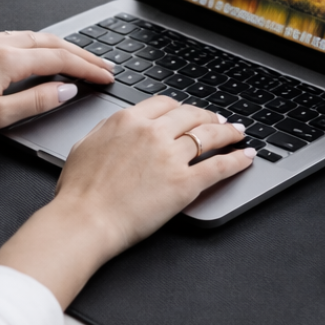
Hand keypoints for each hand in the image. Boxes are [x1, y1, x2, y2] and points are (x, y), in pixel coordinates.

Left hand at [0, 30, 112, 201]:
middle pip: (51, 43)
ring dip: (60, 46)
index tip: (107, 76)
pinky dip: (36, 44)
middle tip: (104, 65)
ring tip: (79, 58)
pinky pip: (14, 37)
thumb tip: (65, 89)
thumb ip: (36, 101)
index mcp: (7, 60)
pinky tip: (38, 52)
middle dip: (81, 54)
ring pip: (32, 37)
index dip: (88, 68)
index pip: (60, 60)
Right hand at [0, 98, 254, 306]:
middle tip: (217, 121)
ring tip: (237, 133)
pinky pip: (218, 166)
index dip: (180, 107)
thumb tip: (116, 127)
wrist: (84, 220)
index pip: (163, 104)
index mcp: (127, 121)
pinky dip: (236, 160)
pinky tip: (245, 157)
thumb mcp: (85, 146)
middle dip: (208, 116)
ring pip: (209, 136)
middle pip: (190, 115)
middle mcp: (152, 133)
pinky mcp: (185, 183)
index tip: (187, 112)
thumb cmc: (78, 192)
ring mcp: (171, 157)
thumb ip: (107, 131)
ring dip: (228, 132)